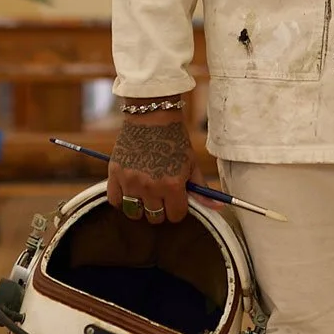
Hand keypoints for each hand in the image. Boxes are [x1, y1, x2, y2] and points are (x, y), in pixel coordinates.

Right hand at [108, 107, 198, 225]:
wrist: (152, 116)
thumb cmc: (174, 139)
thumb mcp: (191, 164)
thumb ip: (201, 190)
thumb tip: (219, 209)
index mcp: (173, 184)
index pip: (176, 215)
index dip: (178, 209)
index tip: (176, 199)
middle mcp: (151, 186)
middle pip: (155, 217)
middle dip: (161, 209)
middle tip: (161, 195)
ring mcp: (131, 181)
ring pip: (135, 213)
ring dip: (141, 207)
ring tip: (145, 194)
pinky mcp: (115, 174)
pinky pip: (115, 201)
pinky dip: (122, 200)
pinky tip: (130, 191)